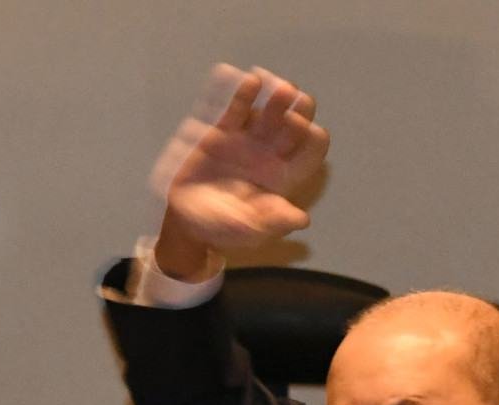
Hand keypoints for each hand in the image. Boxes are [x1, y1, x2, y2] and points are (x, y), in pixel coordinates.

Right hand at [148, 64, 330, 282]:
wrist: (185, 220)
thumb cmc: (224, 228)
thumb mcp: (249, 231)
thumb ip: (273, 222)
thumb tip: (302, 219)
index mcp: (283, 178)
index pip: (308, 154)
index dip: (313, 141)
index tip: (308, 130)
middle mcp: (269, 155)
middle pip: (292, 127)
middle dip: (299, 111)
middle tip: (297, 99)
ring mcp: (245, 140)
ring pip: (266, 113)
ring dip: (275, 97)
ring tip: (277, 84)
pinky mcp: (219, 132)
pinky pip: (232, 108)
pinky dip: (240, 93)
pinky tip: (249, 80)